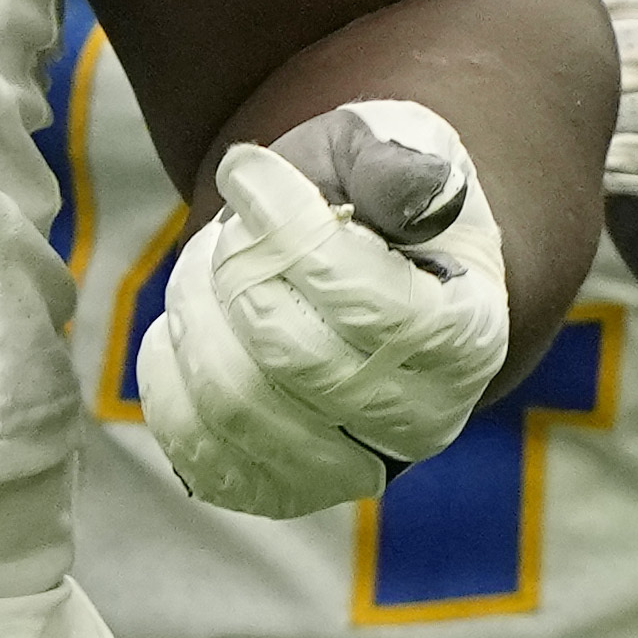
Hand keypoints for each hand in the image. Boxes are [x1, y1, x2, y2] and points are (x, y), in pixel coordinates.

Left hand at [135, 100, 510, 517]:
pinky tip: (185, 323)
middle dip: (233, 268)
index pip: (371, 304)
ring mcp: (354, 465)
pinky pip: (196, 448)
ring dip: (195, 313)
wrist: (359, 267)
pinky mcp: (282, 488)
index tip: (245, 170)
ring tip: (207, 265)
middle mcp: (425, 418)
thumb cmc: (370, 199)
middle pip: (289, 353)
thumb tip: (415, 194)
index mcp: (468, 333)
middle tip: (230, 224)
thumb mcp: (388, 149)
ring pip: (234, 403)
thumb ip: (394, 164)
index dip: (288, 233)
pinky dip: (168, 375)